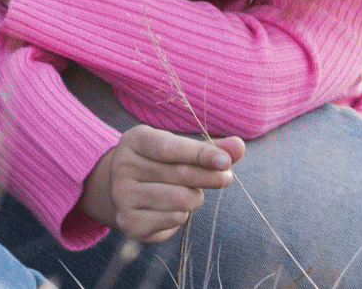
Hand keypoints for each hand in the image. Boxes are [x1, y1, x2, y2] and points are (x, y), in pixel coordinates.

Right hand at [79, 125, 244, 242]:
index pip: (171, 148)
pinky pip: (173, 219)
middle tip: (226, 178)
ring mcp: (122, 195)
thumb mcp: (179, 149)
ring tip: (191, 193)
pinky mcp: (128, 222)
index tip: (226, 162)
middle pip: (180, 174)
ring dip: (195, 197)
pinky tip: (175, 208)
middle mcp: (123, 166)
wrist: (124, 191)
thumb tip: (239, 146)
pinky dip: (183, 214)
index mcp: (135, 140)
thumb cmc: (159, 164)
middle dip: (209, 177)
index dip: (201, 154)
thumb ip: (208, 148)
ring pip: (179, 199)